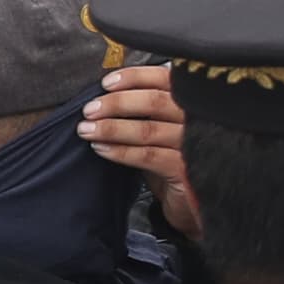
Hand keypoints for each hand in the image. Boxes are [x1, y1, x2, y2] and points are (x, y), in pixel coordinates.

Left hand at [78, 64, 198, 230]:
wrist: (192, 206)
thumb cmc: (173, 165)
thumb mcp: (160, 133)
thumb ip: (144, 113)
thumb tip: (104, 99)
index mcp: (190, 105)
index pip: (164, 79)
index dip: (134, 77)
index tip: (107, 82)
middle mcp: (196, 121)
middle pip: (155, 101)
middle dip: (117, 103)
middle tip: (90, 110)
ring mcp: (192, 145)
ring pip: (148, 129)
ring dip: (112, 128)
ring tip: (88, 130)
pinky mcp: (185, 170)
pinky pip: (148, 156)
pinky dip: (121, 151)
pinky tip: (102, 149)